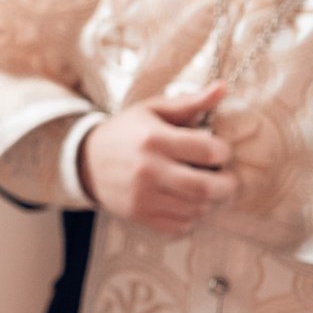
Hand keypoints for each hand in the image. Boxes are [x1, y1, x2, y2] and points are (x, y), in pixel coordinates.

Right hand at [76, 83, 236, 234]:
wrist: (85, 160)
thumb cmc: (127, 132)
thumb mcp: (153, 111)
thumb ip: (190, 102)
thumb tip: (223, 87)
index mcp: (155, 139)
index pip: (209, 152)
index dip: (224, 153)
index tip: (220, 152)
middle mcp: (148, 169)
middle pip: (207, 188)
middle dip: (227, 185)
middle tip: (226, 179)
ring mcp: (142, 195)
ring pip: (197, 208)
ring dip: (207, 200)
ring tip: (200, 188)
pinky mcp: (139, 214)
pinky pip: (181, 225)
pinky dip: (190, 216)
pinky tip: (182, 201)